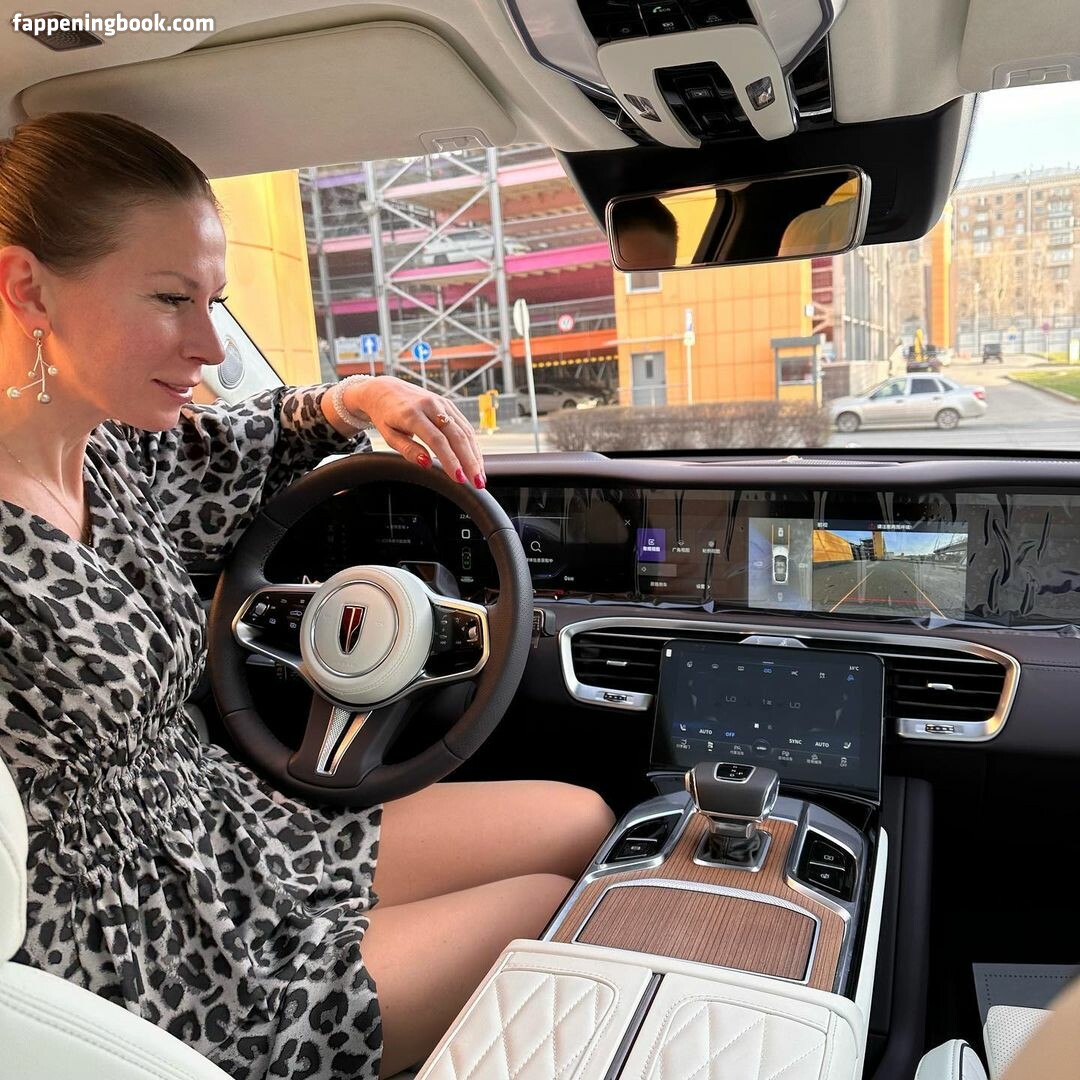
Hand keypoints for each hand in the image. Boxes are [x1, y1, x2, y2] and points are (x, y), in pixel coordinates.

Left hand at [346, 376, 485, 487]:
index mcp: (412, 414)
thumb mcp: (389, 436)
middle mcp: (430, 406)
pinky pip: (465, 427)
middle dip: (469, 461)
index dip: (450, 460)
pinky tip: (476, 461)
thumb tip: (427, 463)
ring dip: (475, 456)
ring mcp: (442, 404)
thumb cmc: (386, 416)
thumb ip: (408, 450)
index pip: (436, 440)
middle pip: (456, 436)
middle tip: (477, 482)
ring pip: (465, 432)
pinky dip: (473, 446)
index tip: (458, 478)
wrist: (385, 390)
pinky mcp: (449, 405)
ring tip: (479, 477)